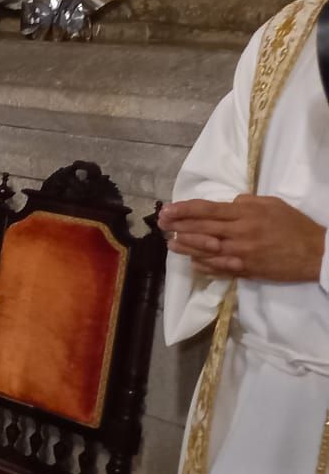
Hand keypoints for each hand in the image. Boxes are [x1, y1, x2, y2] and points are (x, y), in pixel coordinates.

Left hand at [160, 195, 326, 282]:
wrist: (316, 253)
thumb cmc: (294, 225)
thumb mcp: (272, 204)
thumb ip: (246, 202)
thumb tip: (226, 204)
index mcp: (245, 215)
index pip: (207, 210)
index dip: (184, 210)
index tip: (167, 209)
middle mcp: (239, 234)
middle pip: (201, 229)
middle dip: (177, 226)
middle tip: (160, 223)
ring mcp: (241, 254)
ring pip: (205, 250)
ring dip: (184, 247)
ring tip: (169, 244)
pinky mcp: (246, 270)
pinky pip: (219, 269)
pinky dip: (203, 266)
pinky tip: (191, 263)